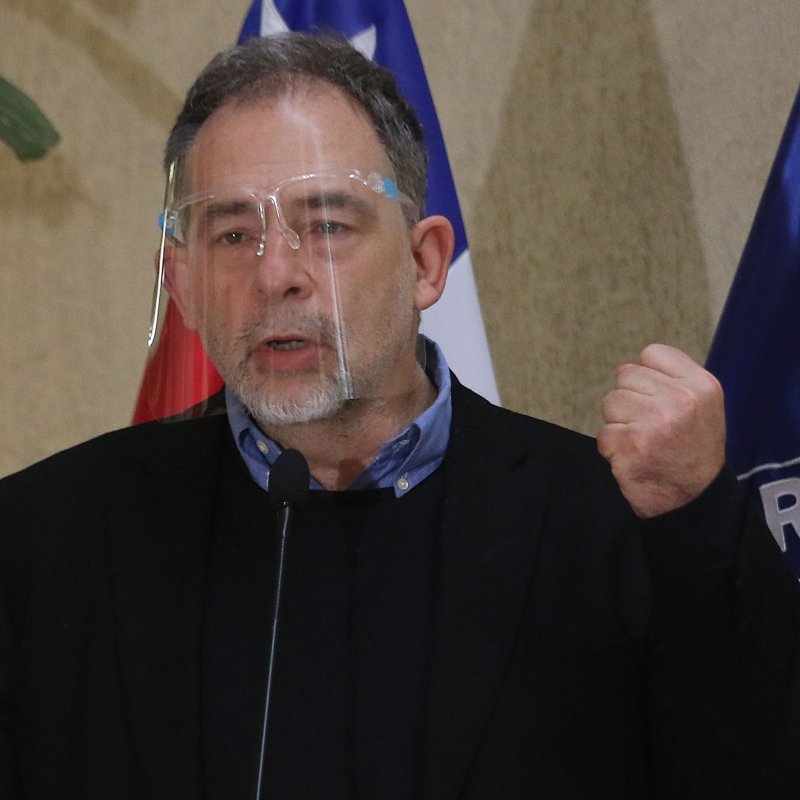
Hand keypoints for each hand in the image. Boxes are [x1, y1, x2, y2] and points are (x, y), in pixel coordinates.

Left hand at [597, 344, 725, 517]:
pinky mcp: (632, 445)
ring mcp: (655, 422)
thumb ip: (673, 380)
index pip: (652, 354)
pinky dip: (612, 448)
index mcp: (701, 385)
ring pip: (611, 402)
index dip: (647, 377)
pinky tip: (634, 458)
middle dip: (631, 401)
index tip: (657, 399)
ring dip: (619, 423)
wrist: (694, 500)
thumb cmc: (692, 450)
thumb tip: (631, 368)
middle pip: (625, 376)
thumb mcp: (702, 406)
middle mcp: (680, 400)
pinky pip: (603, 434)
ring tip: (643, 441)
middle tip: (650, 427)